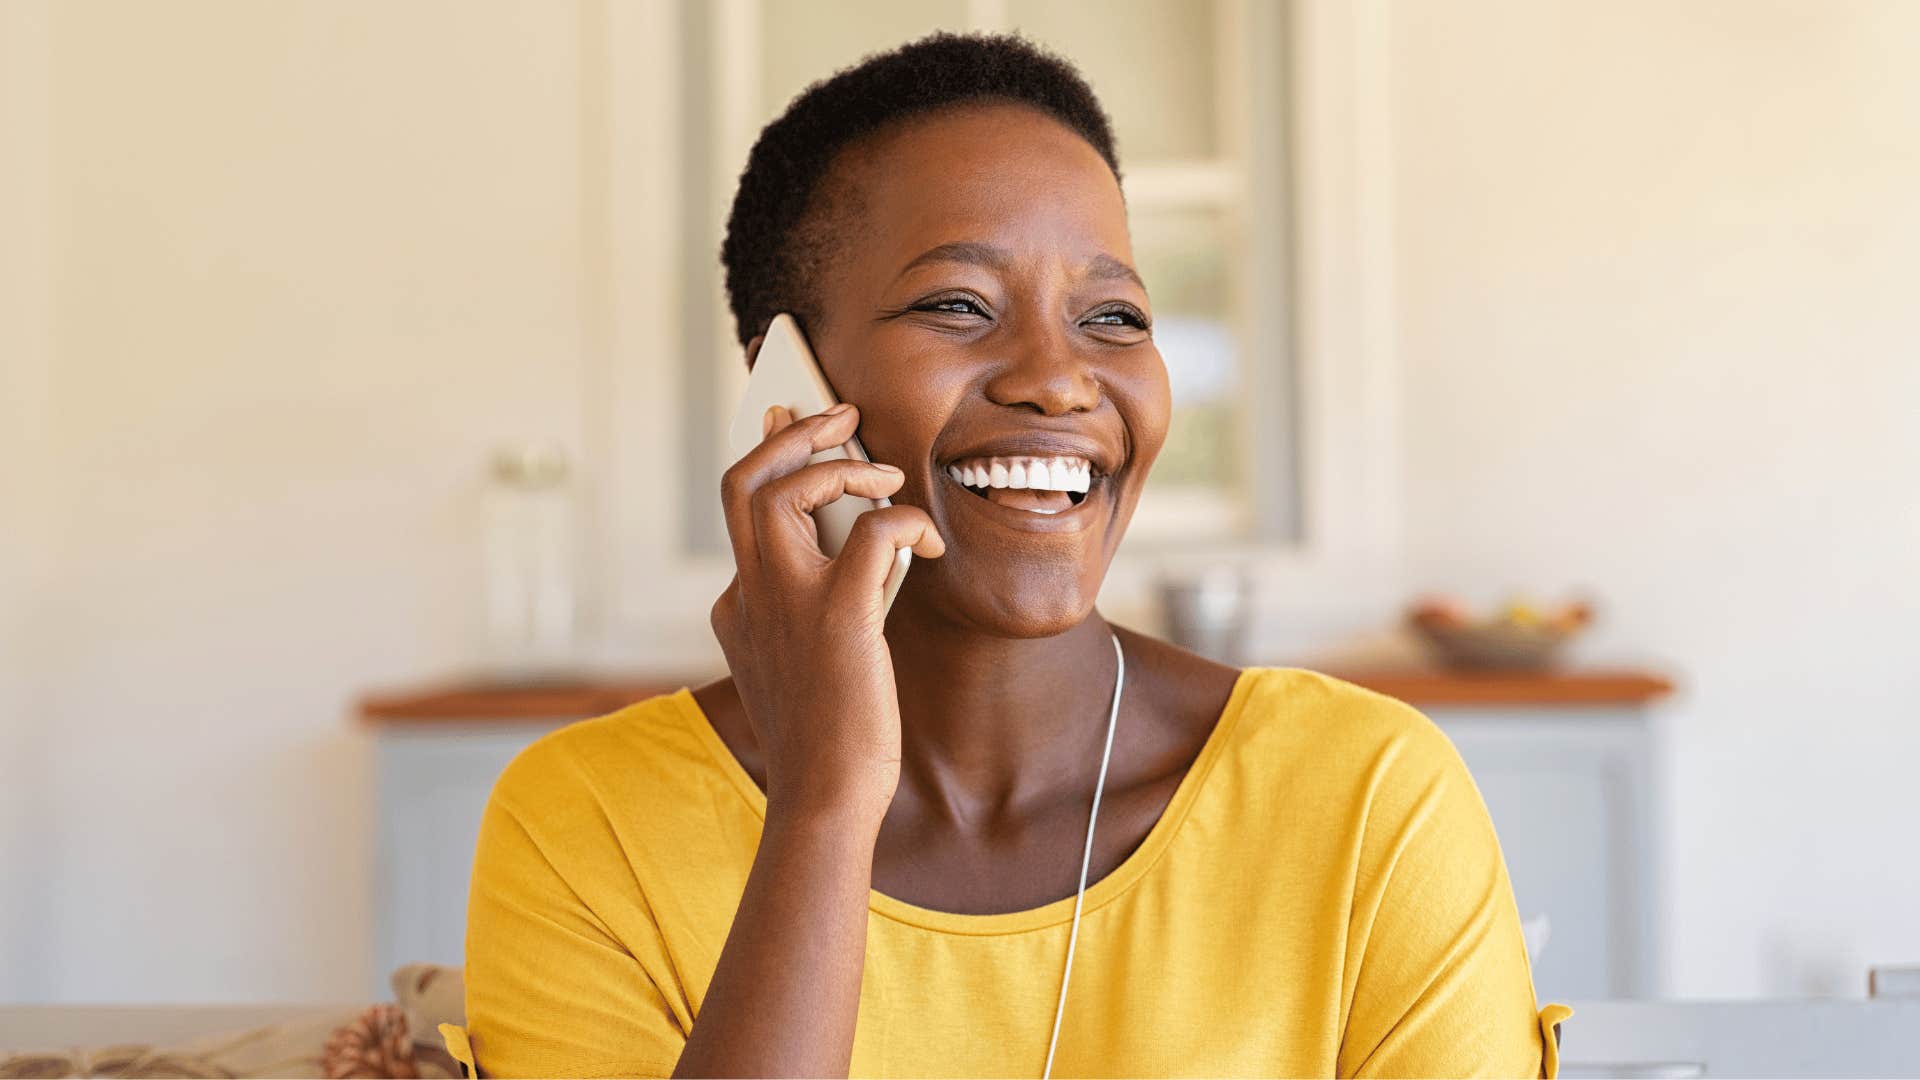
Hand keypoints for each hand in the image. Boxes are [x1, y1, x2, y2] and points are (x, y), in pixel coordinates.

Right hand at [710, 403, 944, 826]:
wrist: (826, 799)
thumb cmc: (829, 738)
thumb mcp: (804, 661)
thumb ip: (812, 603)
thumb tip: (861, 542)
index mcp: (737, 606)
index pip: (739, 509)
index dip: (768, 459)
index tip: (786, 423)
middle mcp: (749, 595)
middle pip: (744, 480)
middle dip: (791, 433)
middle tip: (840, 416)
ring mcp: (785, 603)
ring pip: (783, 489)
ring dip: (840, 465)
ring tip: (884, 475)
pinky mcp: (837, 617)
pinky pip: (871, 532)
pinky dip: (903, 521)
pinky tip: (928, 544)